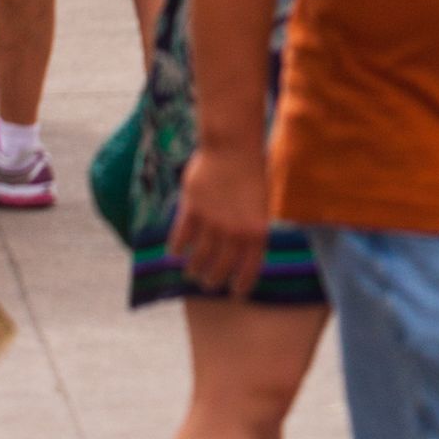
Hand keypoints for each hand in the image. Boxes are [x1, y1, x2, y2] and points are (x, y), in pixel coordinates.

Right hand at [172, 141, 274, 297]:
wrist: (234, 145)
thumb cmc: (251, 172)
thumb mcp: (261, 203)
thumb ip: (251, 230)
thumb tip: (242, 255)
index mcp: (257, 231)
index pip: (249, 271)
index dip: (241, 286)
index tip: (235, 292)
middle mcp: (234, 232)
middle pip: (218, 271)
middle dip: (212, 281)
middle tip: (208, 282)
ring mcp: (212, 223)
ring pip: (197, 261)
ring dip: (194, 269)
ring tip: (193, 270)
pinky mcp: (192, 211)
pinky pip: (179, 242)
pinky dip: (176, 250)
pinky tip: (177, 252)